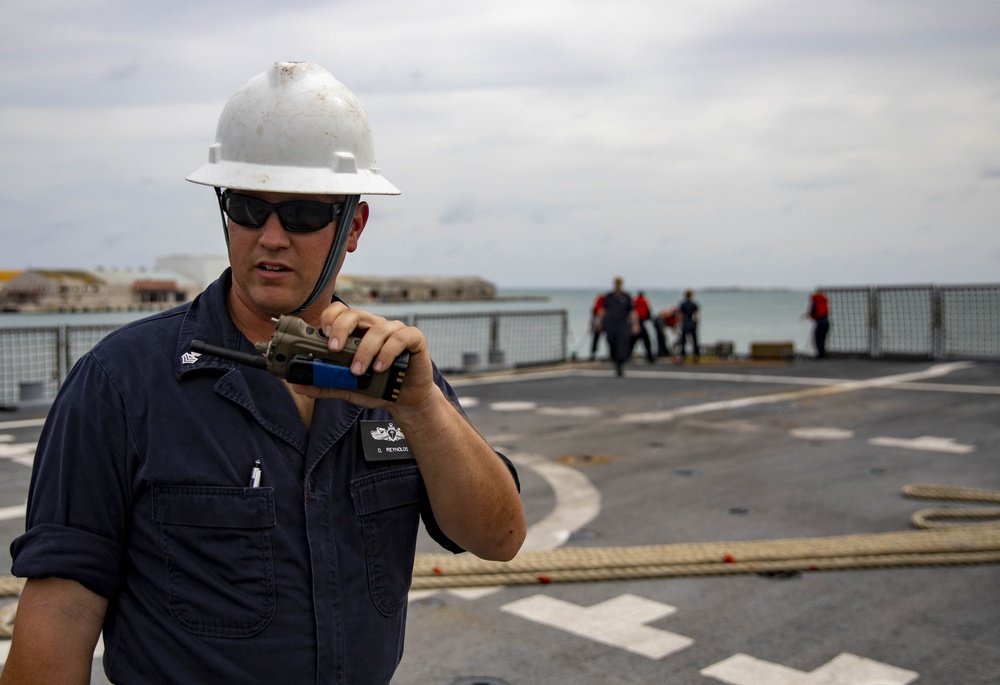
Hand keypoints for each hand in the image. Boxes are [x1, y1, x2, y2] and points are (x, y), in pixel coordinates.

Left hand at [292, 302, 436, 412]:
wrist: (406, 399)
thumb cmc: (378, 386)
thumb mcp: (347, 388)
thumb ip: (325, 383)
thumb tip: (297, 384)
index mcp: (357, 332)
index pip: (340, 312)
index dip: (330, 317)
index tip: (322, 335)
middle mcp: (374, 326)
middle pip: (355, 313)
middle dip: (341, 328)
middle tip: (333, 348)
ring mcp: (395, 330)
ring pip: (378, 328)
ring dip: (364, 350)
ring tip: (358, 371)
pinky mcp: (413, 338)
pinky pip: (400, 337)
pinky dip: (387, 352)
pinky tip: (380, 368)